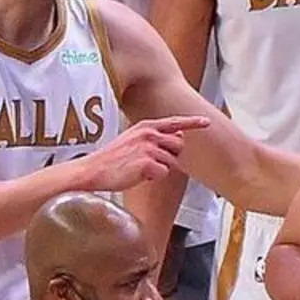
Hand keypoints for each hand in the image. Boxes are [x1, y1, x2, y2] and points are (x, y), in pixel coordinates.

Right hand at [76, 116, 210, 190]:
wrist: (93, 170)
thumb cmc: (112, 158)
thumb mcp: (133, 139)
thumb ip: (155, 136)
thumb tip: (178, 135)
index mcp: (146, 126)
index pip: (174, 122)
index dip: (192, 122)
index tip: (207, 122)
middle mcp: (149, 134)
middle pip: (179, 146)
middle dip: (171, 156)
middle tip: (151, 162)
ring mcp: (148, 148)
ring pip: (172, 162)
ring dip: (159, 169)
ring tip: (139, 168)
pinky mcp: (147, 163)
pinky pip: (163, 173)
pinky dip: (153, 177)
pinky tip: (137, 175)